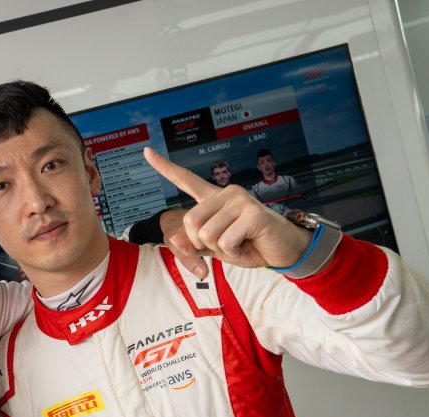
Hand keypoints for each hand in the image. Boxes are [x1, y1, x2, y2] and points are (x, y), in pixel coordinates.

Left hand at [144, 148, 311, 272]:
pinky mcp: (252, 212)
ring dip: (220, 249)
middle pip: (190, 222)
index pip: (185, 180)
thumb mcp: (217, 249)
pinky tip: (248, 245)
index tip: (146, 152)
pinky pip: (225, 241)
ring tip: (240, 243)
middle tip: (225, 244)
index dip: (164, 167)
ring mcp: (240, 200)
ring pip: (206, 234)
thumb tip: (172, 238)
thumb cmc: (250, 246)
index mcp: (213, 199)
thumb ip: (194, 245)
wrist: (282, 251)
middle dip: (202, 243)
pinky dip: (234, 252)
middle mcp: (226, 193)